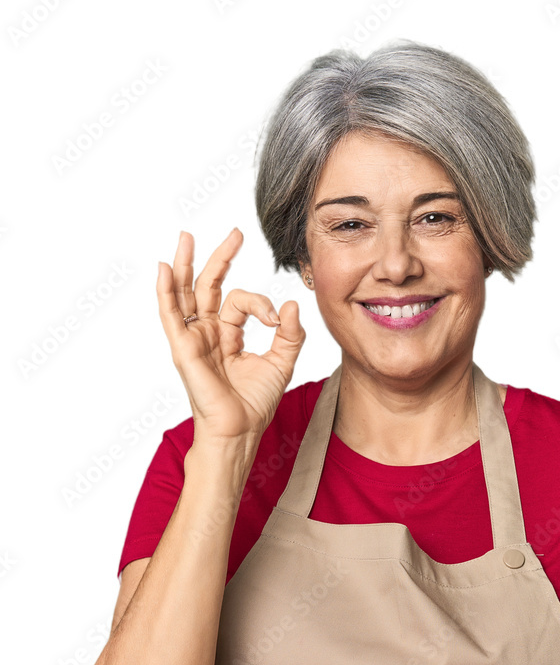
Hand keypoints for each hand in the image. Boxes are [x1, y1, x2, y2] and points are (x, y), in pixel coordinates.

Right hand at [157, 229, 305, 442]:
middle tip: (235, 233)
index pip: (240, 301)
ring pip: (185, 294)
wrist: (241, 430)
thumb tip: (291, 304)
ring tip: (186, 236)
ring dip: (184, 264)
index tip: (276, 319)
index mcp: (228, 335)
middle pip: (208, 286)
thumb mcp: (282, 362)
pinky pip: (171, 316)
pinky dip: (166, 291)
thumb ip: (290, 334)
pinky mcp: (184, 349)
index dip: (261, 304)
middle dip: (220, 258)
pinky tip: (164, 268)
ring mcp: (193, 340)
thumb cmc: (256, 403)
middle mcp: (208, 333)